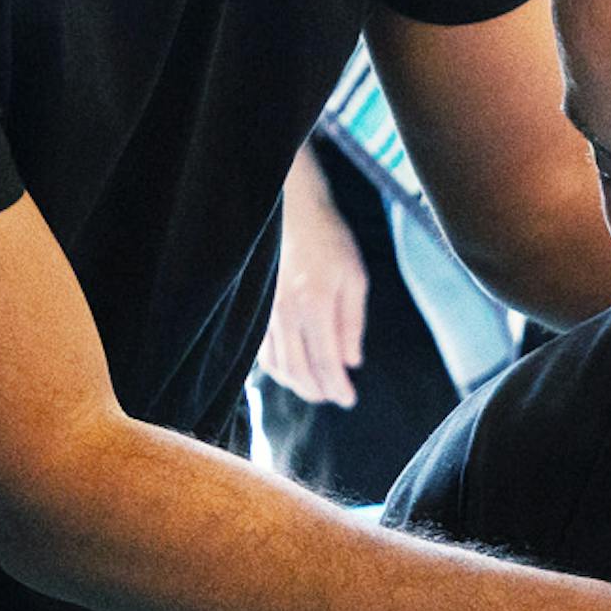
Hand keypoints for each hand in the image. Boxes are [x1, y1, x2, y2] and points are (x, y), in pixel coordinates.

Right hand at [259, 154, 371, 406]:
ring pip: (277, 364)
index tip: (349, 399)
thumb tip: (352, 362)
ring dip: (297, 383)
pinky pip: (263, 350)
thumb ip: (352, 323)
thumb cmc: (329, 240)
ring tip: (316, 389)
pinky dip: (278, 368)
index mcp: (314, 305)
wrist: (291, 211)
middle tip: (334, 398)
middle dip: (317, 391)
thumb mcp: (354, 278)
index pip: (325, 362)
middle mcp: (285, 314)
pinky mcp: (256, 309)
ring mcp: (266, 312)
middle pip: (298, 370)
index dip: (337, 387)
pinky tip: (292, 370)